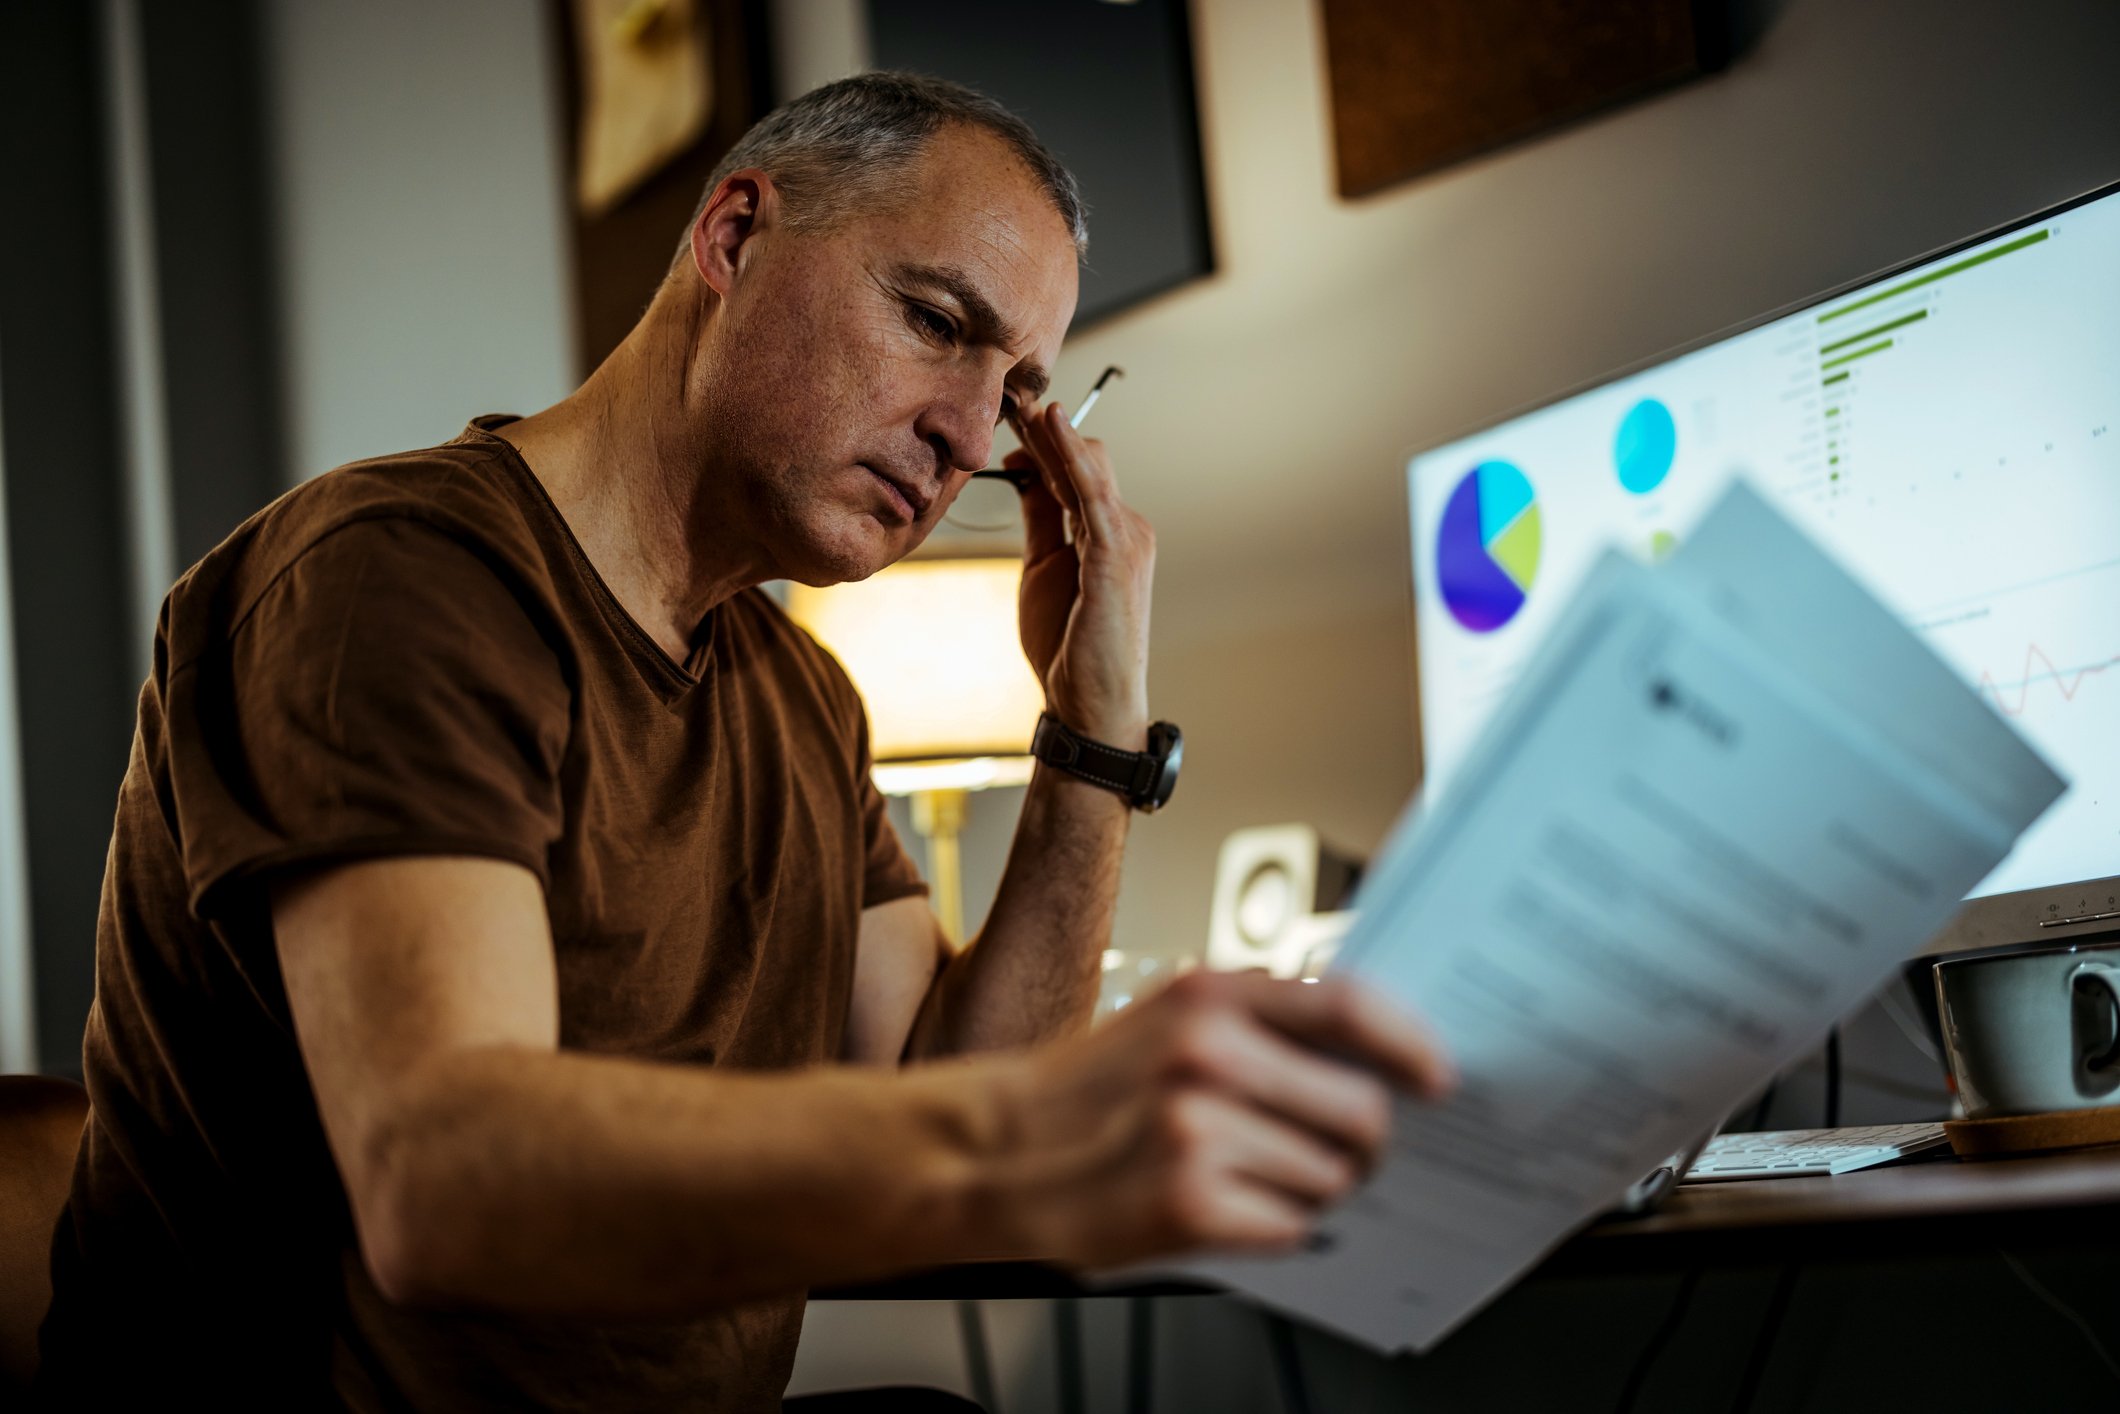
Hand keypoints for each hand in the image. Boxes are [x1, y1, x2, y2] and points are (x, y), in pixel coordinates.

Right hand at [985, 971, 1454, 1269]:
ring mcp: (1200, 1129)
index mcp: (1210, 998)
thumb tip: (1369, 1048)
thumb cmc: (1092, 1090)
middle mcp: (1208, 1054)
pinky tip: (1229, 1208)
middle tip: (1343, 1154)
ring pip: (1332, 1177)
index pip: (1350, 1006)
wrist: (997, 1151)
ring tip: (1255, 1178)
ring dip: (1314, 1190)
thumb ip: (1260, 1019)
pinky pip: (1293, 1226)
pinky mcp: (1190, 1201)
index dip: (1410, 1044)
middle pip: (1362, 1108)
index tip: (1437, 1075)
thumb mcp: (1169, 1017)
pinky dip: (1276, 1227)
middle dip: (1366, 1144)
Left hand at [1005, 402, 1155, 749]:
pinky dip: (1071, 457)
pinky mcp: (1117, 555)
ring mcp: (1127, 539)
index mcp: (1108, 533)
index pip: (1076, 471)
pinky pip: (1091, 495)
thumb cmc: (1068, 645)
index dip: (1045, 440)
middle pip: (1086, 460)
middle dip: (1047, 428)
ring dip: (1054, 433)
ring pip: (1089, 468)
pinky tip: (1051, 427)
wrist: (1089, 704)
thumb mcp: (1043, 568)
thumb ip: (1040, 518)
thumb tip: (1025, 470)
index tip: (1011, 411)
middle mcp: (1126, 528)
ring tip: (1021, 400)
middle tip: (1009, 394)